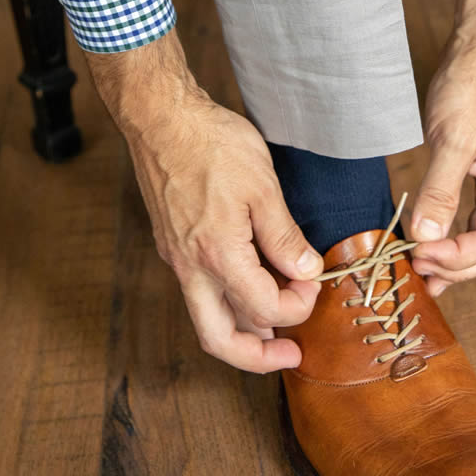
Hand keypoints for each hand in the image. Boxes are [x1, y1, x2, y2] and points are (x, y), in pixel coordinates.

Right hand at [85, 30, 322, 371]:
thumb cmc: (210, 144)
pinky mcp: (172, 243)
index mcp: (217, 256)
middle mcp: (190, 267)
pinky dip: (228, 302)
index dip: (298, 304)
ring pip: (206, 317)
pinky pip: (199, 290)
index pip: (264, 307)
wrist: (160, 118)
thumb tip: (307, 272)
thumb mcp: (262, 187)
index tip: (316, 283)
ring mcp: (176, 257)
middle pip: (219, 339)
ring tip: (276, 326)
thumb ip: (285, 237)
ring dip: (242, 329)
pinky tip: (250, 286)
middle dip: (257, 358)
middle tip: (290, 357)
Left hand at [410, 0, 475, 295]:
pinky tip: (432, 244)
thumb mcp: (452, 139)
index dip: (454, 260)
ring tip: (424, 273)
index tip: (419, 259)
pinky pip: (475, 219)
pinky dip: (454, 238)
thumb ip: (441, 190)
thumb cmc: (472, 87)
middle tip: (419, 274)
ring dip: (456, 260)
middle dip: (456, 268)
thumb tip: (427, 236)